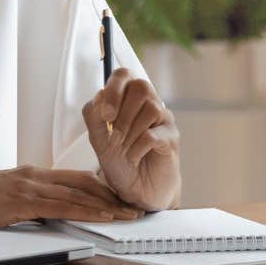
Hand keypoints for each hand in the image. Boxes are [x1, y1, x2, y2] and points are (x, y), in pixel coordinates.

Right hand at [0, 166, 142, 229]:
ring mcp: (28, 186)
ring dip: (107, 205)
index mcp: (31, 174)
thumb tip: (46, 212)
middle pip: (84, 182)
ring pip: (78, 193)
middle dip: (112, 194)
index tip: (121, 197)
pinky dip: (86, 210)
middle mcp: (34, 175)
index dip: (101, 187)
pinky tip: (103, 216)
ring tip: (128, 214)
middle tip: (134, 205)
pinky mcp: (21, 201)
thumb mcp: (4, 196)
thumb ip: (27, 201)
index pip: (75, 178)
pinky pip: (62, 206)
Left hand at [83, 68, 180, 210]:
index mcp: (129, 100)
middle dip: (123, 113)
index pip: (123, 75)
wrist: (136, 190)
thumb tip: (100, 97)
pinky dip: (137, 148)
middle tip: (114, 136)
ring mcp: (163, 120)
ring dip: (129, 132)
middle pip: (141, 87)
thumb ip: (93, 116)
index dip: (113, 90)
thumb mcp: (98, 139)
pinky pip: (154, 134)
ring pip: (150, 109)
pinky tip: (133, 157)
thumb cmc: (120, 161)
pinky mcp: (172, 139)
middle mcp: (149, 104)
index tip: (106, 115)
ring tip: (124, 149)